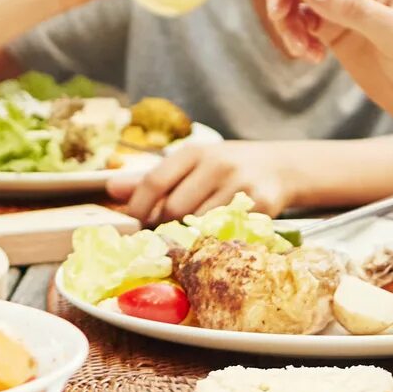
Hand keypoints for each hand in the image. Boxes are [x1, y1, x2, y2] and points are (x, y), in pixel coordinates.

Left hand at [106, 136, 303, 222]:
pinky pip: (227, 232)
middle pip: (174, 208)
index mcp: (194, 151)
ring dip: (190, 236)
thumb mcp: (191, 165)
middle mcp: (217, 163)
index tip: (135, 222)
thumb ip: (152, 179)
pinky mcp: (261, 204)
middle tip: (166, 234)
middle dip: (165, 226)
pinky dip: (217, 240)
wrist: (281, 166)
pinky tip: (217, 237)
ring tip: (192, 236)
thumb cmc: (226, 168)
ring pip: (199, 224)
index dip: (139, 207)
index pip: (155, 180)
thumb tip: (110, 189)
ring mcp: (241, 183)